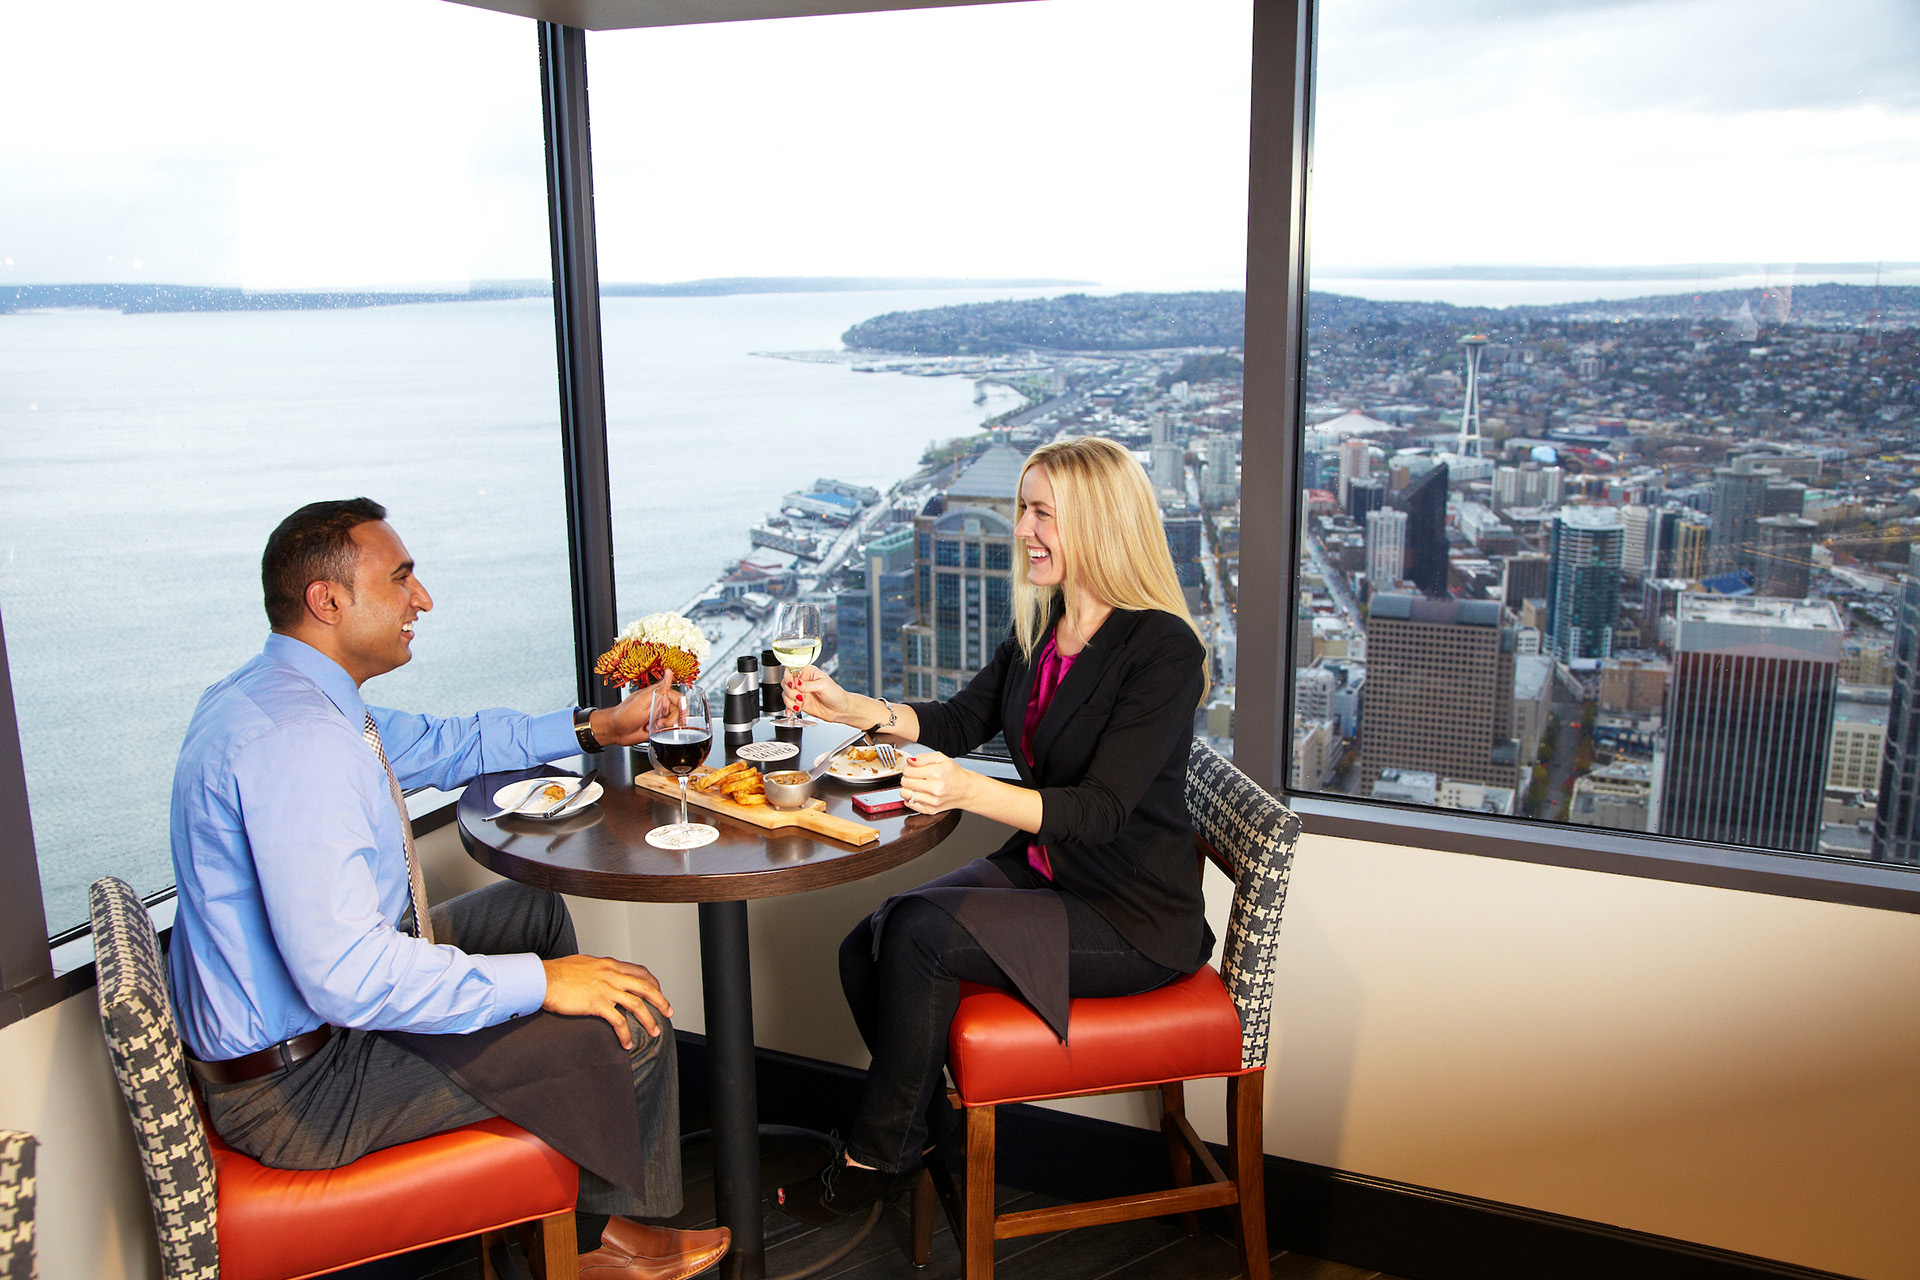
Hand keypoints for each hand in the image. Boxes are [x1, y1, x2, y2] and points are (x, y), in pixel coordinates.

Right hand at [541, 954, 671, 1048]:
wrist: (542, 979)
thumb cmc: (558, 972)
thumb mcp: (584, 964)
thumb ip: (599, 969)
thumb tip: (603, 975)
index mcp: (610, 964)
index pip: (640, 972)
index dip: (653, 983)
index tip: (658, 993)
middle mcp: (612, 974)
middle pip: (646, 987)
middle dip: (661, 1000)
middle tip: (668, 1012)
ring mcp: (605, 989)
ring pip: (637, 1004)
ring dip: (649, 1019)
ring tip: (654, 1031)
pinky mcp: (596, 1004)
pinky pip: (618, 1021)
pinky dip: (625, 1034)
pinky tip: (626, 1043)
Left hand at [592, 674, 676, 746]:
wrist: (615, 731)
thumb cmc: (624, 713)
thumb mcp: (642, 699)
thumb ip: (659, 687)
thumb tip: (669, 672)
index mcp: (657, 696)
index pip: (678, 698)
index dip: (681, 707)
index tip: (681, 714)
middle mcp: (659, 706)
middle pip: (678, 712)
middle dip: (671, 719)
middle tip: (660, 722)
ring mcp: (659, 717)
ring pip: (674, 722)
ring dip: (666, 726)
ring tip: (654, 726)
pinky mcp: (658, 729)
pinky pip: (669, 731)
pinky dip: (664, 733)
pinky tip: (653, 731)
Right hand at [783, 665, 849, 722]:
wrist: (840, 710)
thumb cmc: (836, 694)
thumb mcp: (824, 686)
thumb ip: (808, 684)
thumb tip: (796, 682)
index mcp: (808, 672)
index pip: (792, 670)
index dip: (789, 677)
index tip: (792, 684)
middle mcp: (802, 681)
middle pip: (786, 682)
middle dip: (790, 691)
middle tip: (799, 696)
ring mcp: (800, 692)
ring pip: (785, 693)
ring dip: (789, 700)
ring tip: (799, 704)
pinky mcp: (799, 702)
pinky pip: (788, 703)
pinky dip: (788, 708)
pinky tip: (792, 711)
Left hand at [899, 751, 977, 814]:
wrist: (966, 790)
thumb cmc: (954, 774)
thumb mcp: (941, 758)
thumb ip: (923, 758)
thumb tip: (909, 761)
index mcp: (936, 773)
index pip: (908, 770)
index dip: (908, 767)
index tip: (912, 768)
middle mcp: (934, 788)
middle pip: (905, 782)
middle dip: (907, 777)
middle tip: (915, 775)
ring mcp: (932, 801)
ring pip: (904, 793)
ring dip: (907, 788)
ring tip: (915, 784)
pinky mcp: (930, 810)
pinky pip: (909, 804)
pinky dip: (910, 798)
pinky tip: (918, 793)